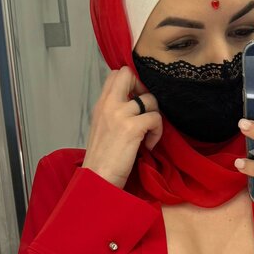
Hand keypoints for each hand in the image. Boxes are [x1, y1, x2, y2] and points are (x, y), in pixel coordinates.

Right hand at [81, 66, 162, 189]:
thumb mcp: (102, 128)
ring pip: (150, 99)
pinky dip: (157, 133)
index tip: (137, 101)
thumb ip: (114, 113)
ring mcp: (120, 114)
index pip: (116, 74)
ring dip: (154, 117)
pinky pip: (156, 118)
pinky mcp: (132, 128)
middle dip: (144, 88)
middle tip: (145, 110)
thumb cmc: (102, 160)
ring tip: (147, 135)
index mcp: (101, 104)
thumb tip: (135, 104)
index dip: (132, 82)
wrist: (97, 180)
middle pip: (129, 74)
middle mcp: (108, 104)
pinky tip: (147, 146)